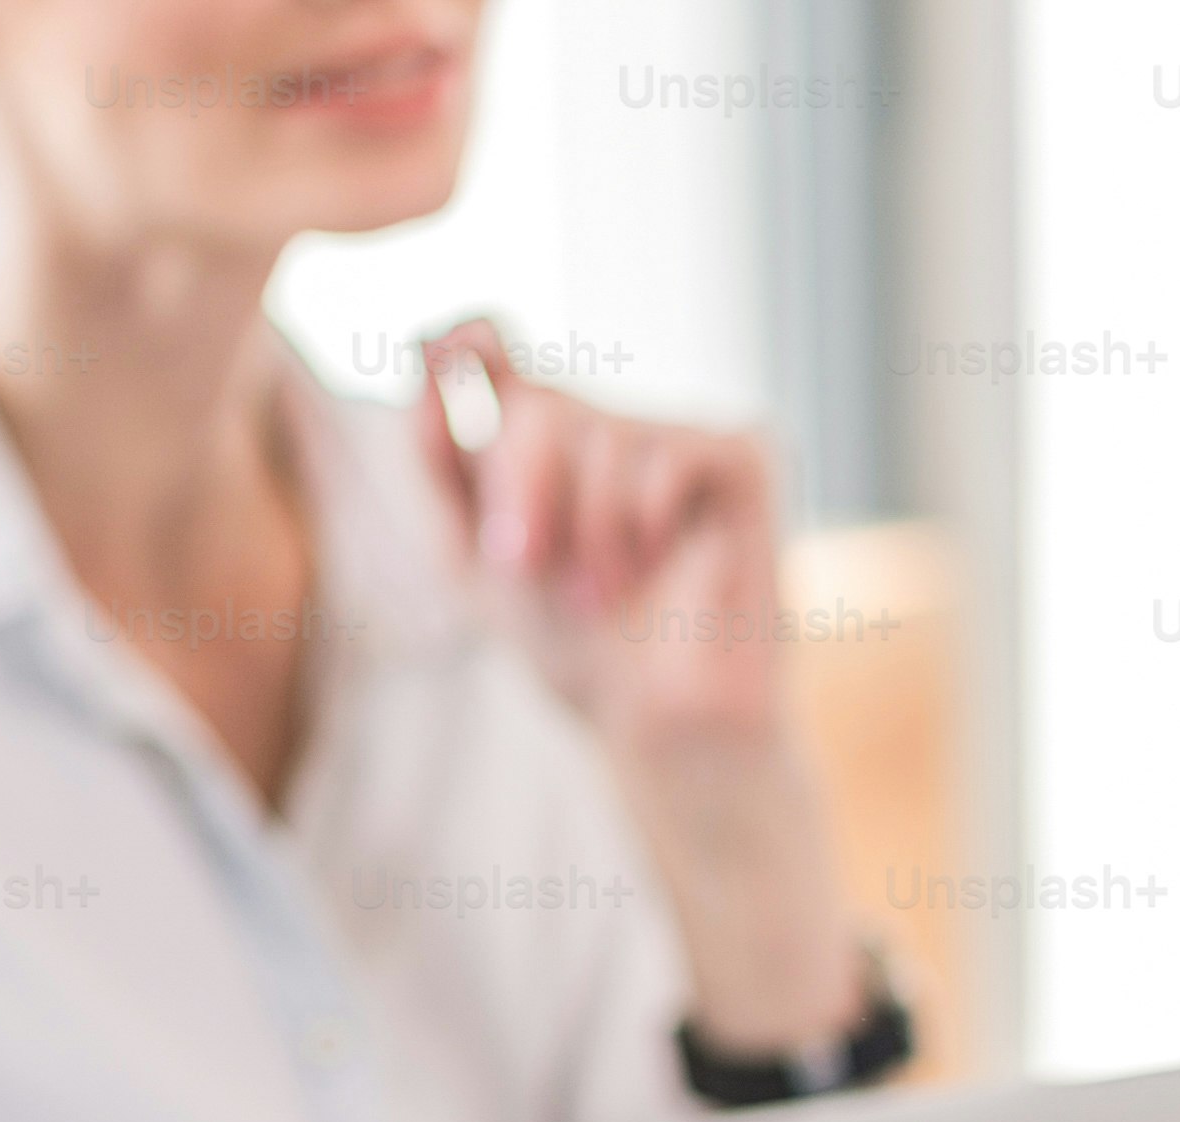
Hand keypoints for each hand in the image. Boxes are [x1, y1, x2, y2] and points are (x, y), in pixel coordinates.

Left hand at [419, 321, 863, 1054]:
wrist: (663, 720)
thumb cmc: (577, 650)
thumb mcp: (473, 557)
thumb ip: (438, 459)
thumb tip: (433, 349)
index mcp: (549, 444)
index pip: (496, 351)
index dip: (468, 343)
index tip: (451, 346)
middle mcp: (615, 426)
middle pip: (540, 401)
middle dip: (520, 488)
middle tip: (523, 566)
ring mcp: (682, 435)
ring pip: (603, 433)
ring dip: (590, 529)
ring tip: (606, 594)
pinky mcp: (745, 455)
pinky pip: (671, 452)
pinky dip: (648, 518)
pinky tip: (665, 565)